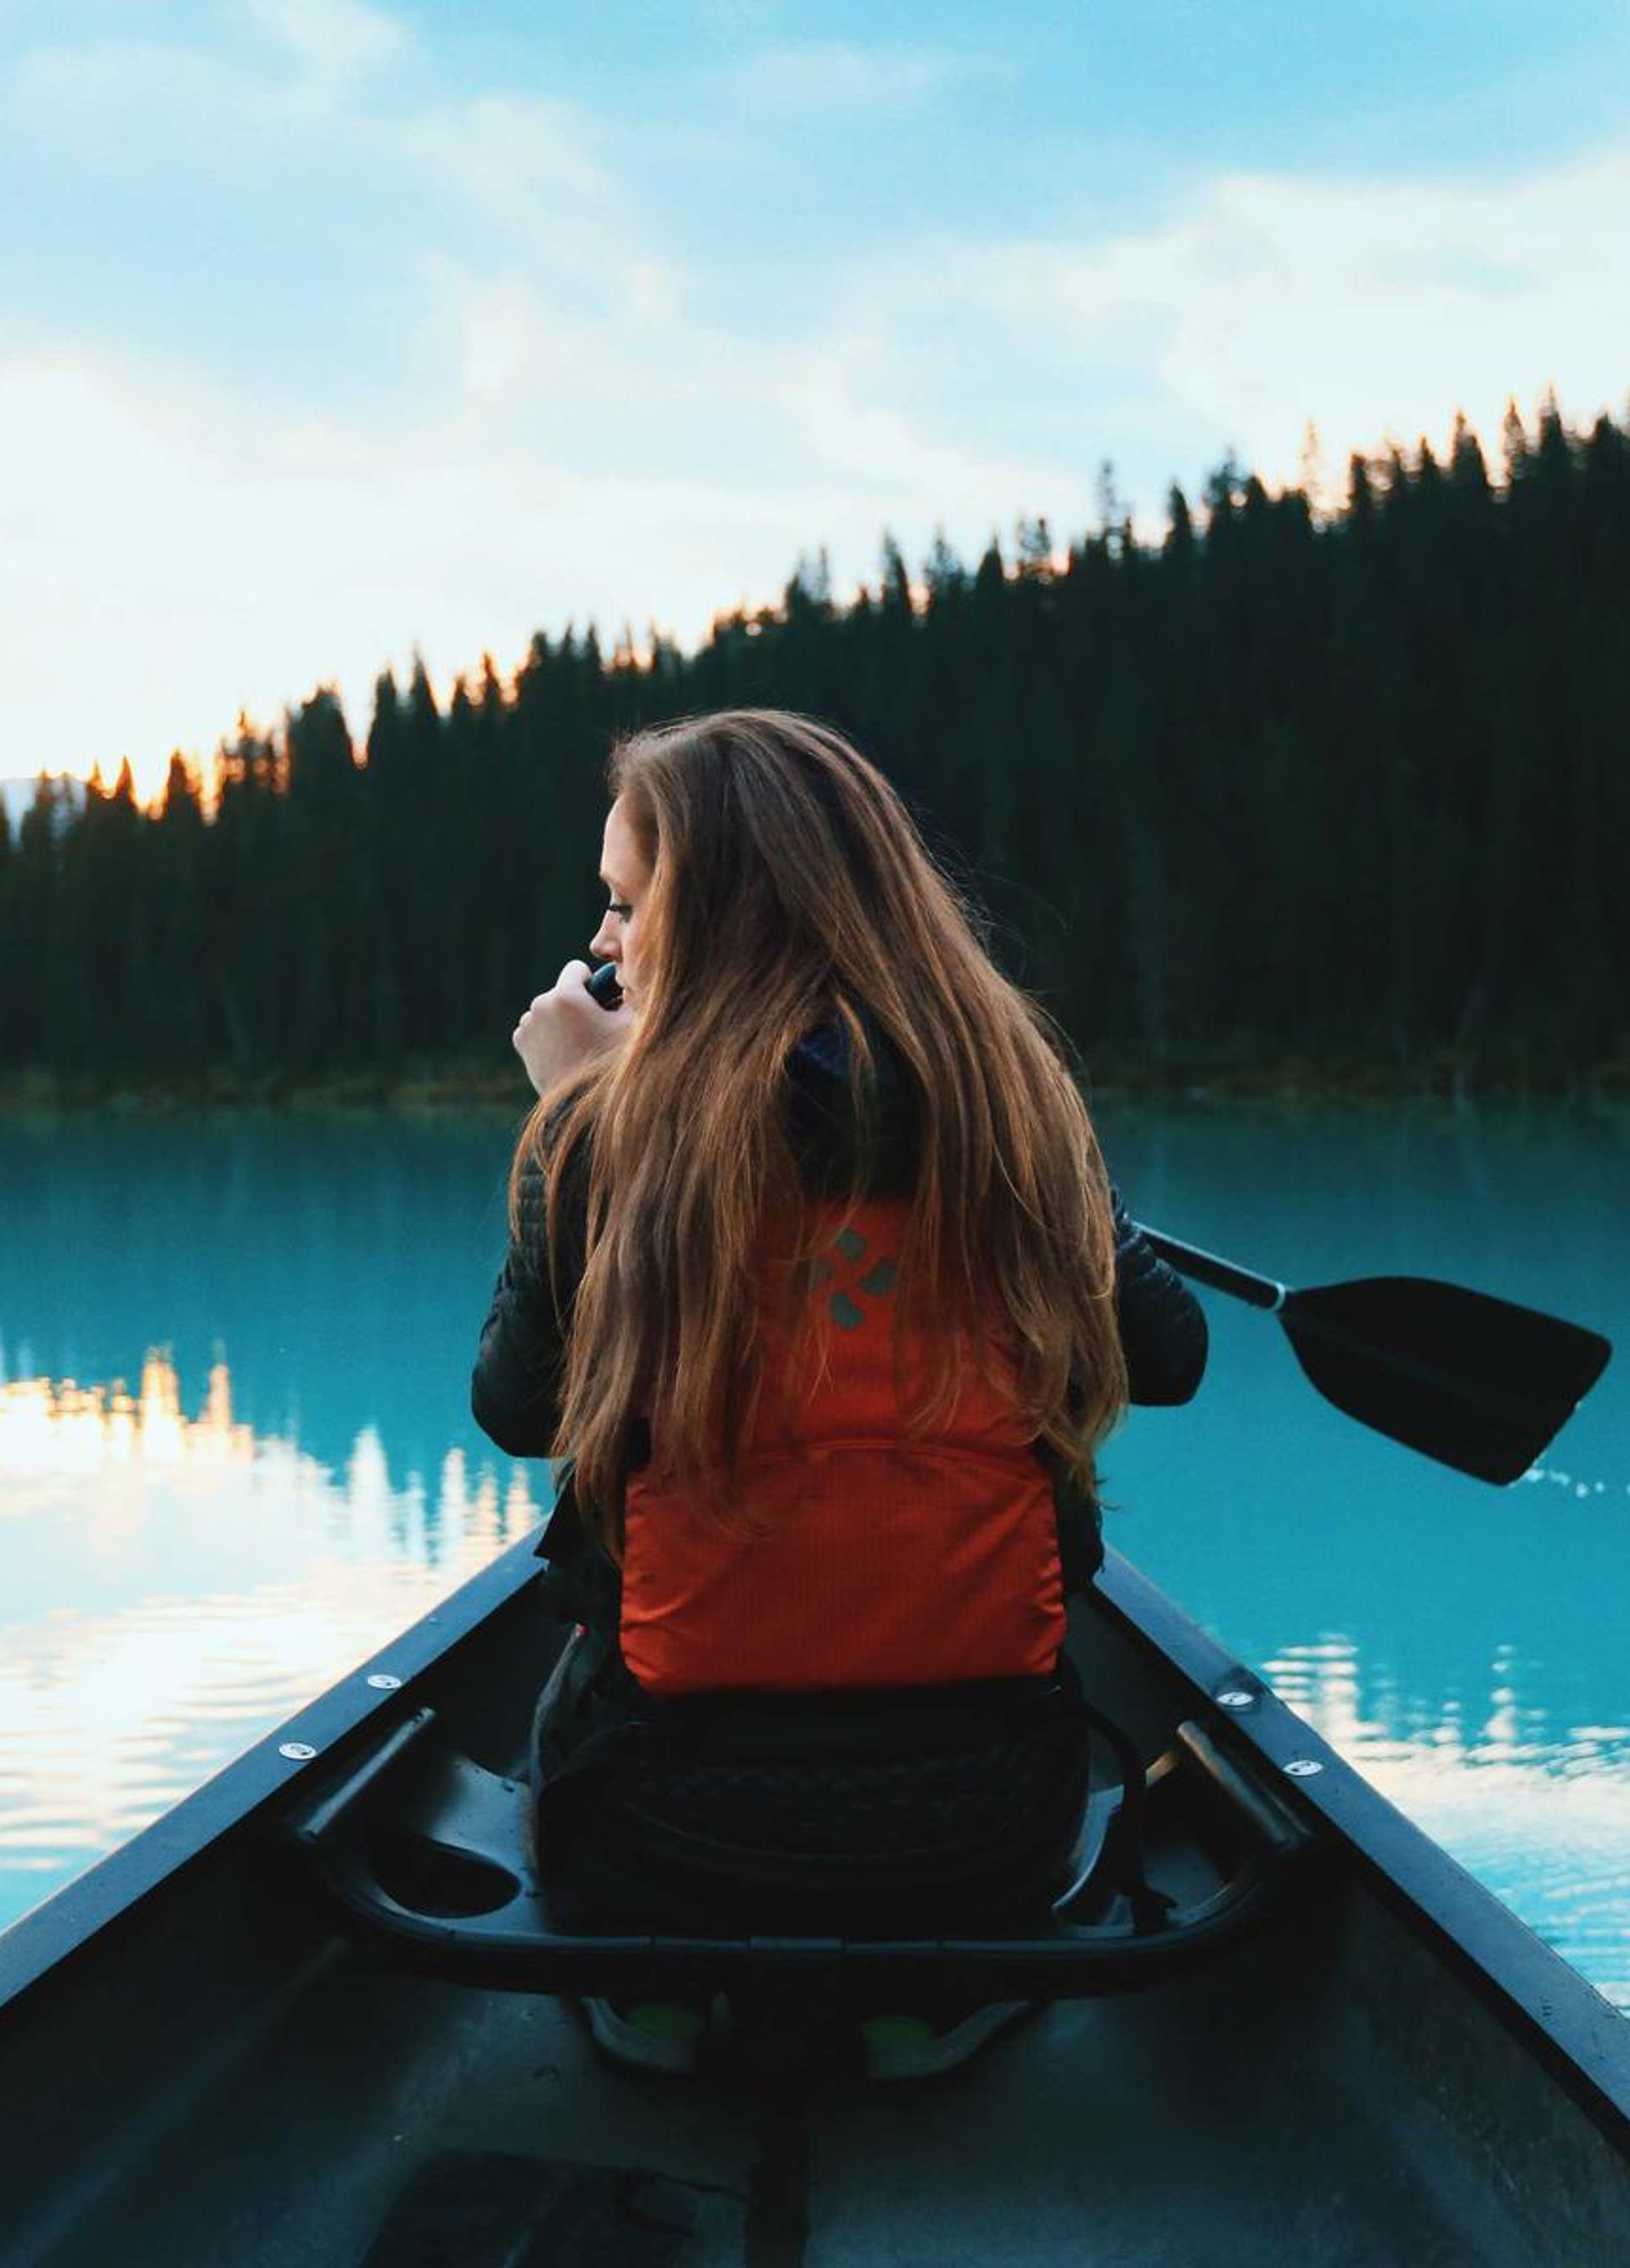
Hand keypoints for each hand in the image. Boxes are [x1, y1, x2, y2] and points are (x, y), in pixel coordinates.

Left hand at [512, 961, 632, 1097]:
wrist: (582, 1105)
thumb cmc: (610, 1066)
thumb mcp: (629, 1027)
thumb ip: (627, 998)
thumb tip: (623, 985)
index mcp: (567, 995)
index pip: (576, 969)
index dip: (592, 982)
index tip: (599, 999)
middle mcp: (541, 1005)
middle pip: (561, 991)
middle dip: (575, 1004)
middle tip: (591, 1029)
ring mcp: (528, 1024)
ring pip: (547, 1010)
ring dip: (559, 1019)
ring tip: (577, 1044)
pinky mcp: (521, 1042)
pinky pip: (536, 1027)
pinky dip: (547, 1034)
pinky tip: (562, 1052)